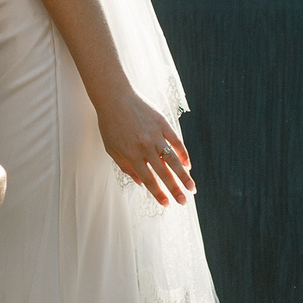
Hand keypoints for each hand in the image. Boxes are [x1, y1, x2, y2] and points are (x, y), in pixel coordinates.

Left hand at [96, 91, 194, 205]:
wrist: (114, 98)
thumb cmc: (110, 124)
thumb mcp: (111, 149)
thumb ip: (125, 166)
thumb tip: (139, 182)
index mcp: (132, 154)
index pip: (149, 179)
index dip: (158, 193)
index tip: (166, 204)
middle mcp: (146, 147)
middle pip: (164, 173)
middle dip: (175, 189)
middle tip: (184, 202)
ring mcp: (156, 135)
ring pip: (173, 159)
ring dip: (184, 175)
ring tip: (192, 188)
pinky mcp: (163, 123)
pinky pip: (176, 141)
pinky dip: (183, 153)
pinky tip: (188, 165)